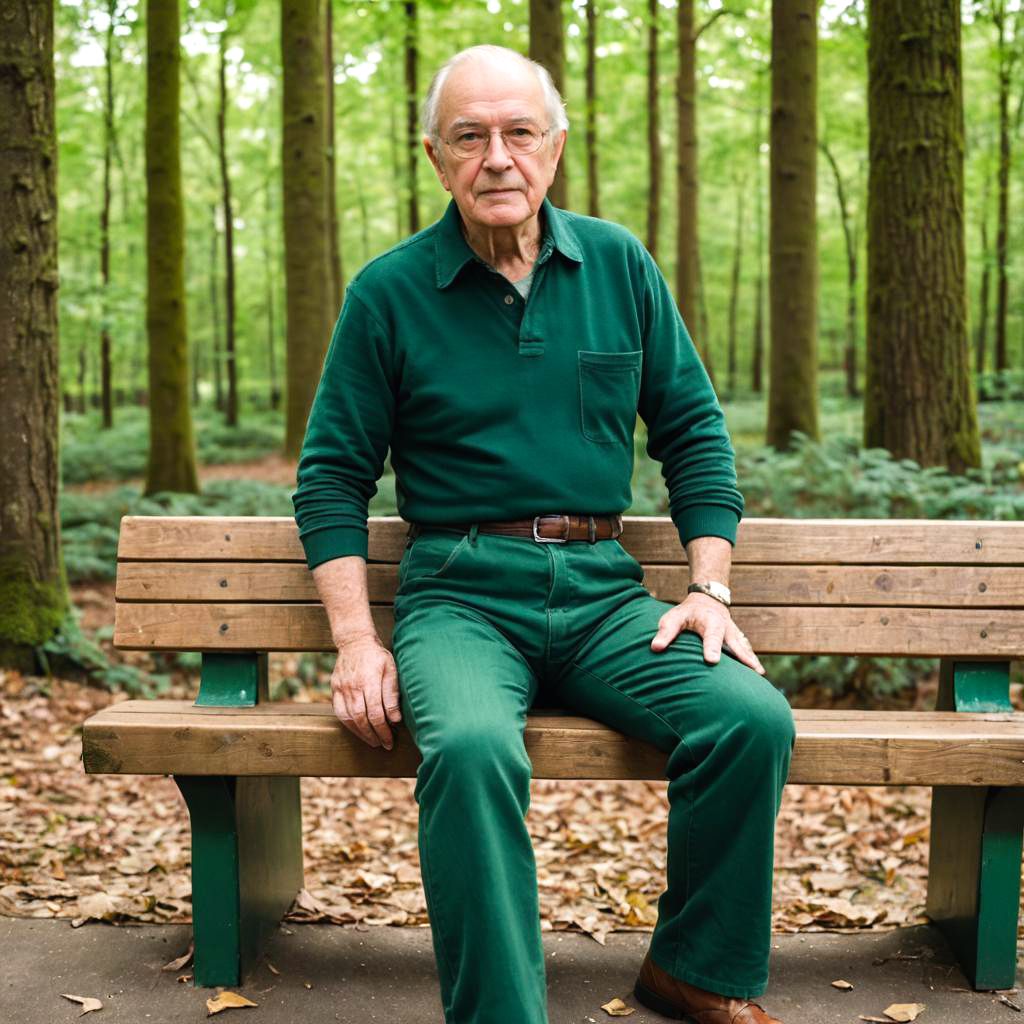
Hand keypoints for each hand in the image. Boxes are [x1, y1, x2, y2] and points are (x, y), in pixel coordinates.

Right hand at [330, 635, 402, 748]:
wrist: (354, 642)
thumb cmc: (377, 656)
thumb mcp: (391, 670)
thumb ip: (392, 695)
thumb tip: (395, 719)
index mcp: (369, 682)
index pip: (376, 714)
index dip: (383, 730)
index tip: (390, 740)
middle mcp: (353, 687)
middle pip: (362, 719)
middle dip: (374, 735)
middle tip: (384, 745)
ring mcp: (341, 689)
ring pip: (348, 718)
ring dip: (361, 733)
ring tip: (372, 741)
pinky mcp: (334, 689)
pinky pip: (339, 712)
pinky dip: (349, 724)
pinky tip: (358, 730)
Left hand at [650, 593, 764, 674]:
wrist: (707, 599)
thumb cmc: (686, 613)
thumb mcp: (673, 617)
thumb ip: (666, 632)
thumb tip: (655, 648)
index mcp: (709, 621)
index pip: (711, 636)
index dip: (711, 648)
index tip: (712, 661)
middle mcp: (725, 628)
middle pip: (734, 643)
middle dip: (742, 656)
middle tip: (750, 670)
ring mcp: (733, 634)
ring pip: (744, 647)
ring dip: (751, 660)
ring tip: (759, 674)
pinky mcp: (737, 640)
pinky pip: (746, 650)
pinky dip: (752, 660)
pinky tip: (758, 675)